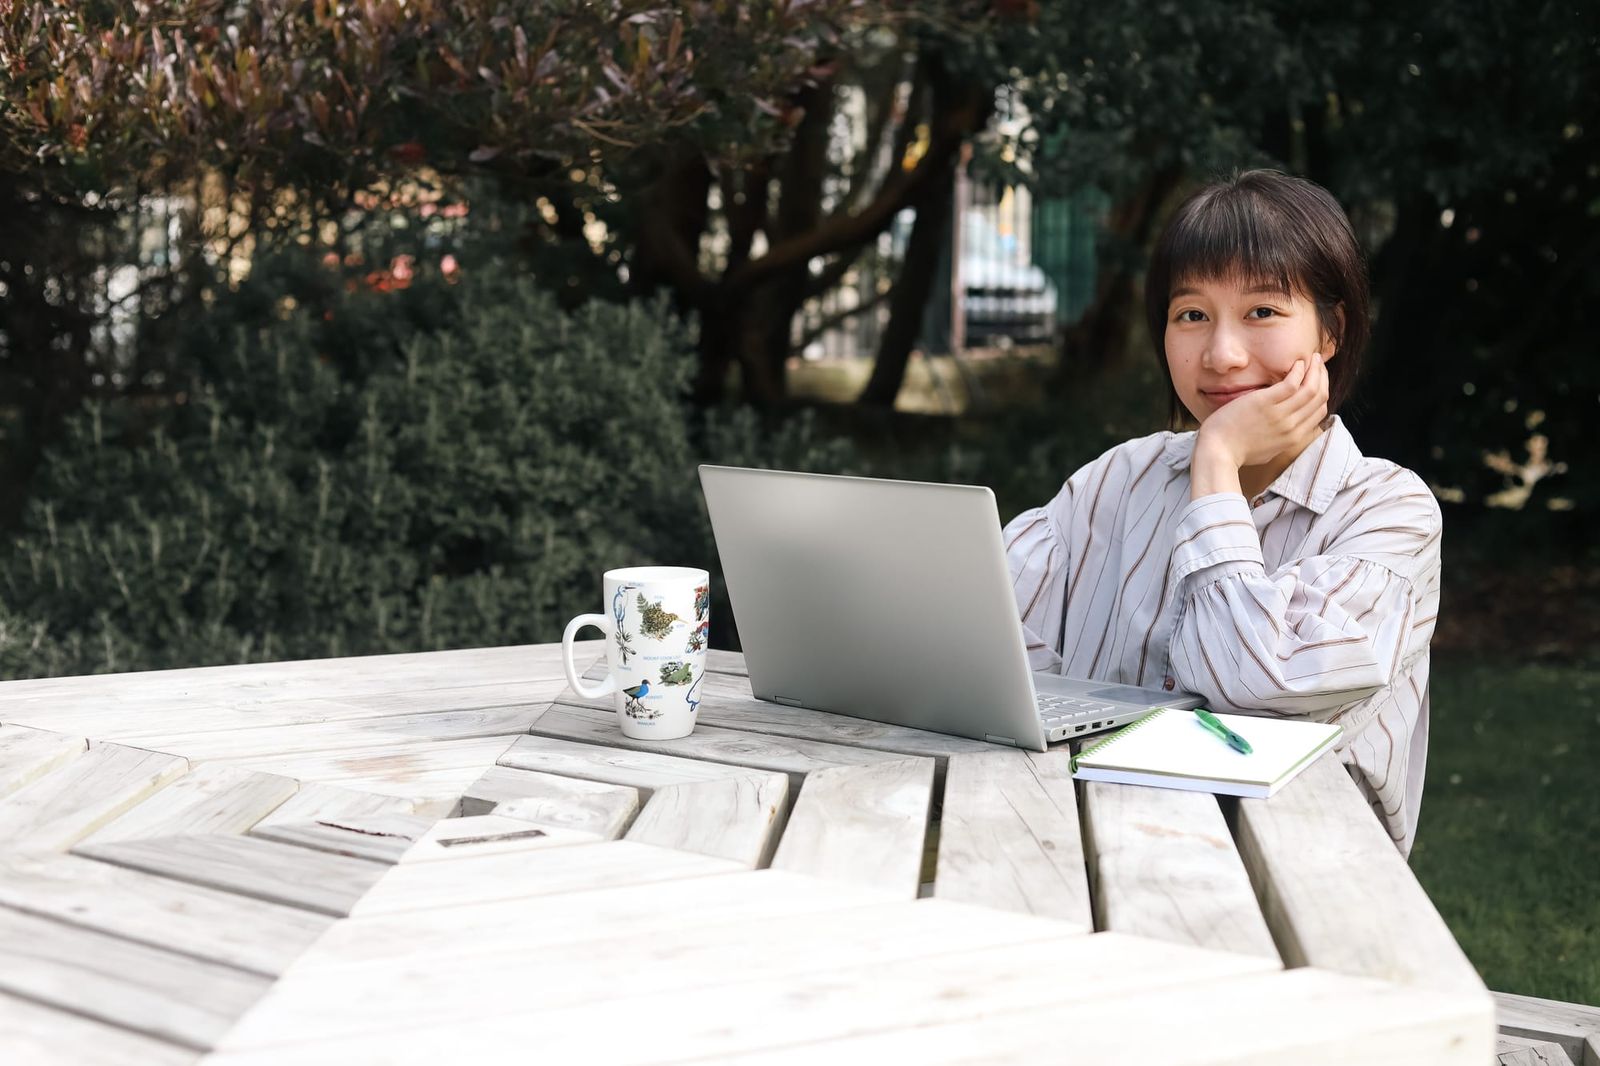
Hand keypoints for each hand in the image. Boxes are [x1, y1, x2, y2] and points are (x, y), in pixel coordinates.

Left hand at [1194, 353, 1328, 471]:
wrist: (1217, 451)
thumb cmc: (1237, 450)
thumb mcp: (1268, 449)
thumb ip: (1282, 438)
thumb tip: (1289, 427)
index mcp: (1293, 438)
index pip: (1320, 411)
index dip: (1323, 391)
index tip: (1318, 378)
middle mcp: (1291, 427)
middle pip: (1319, 398)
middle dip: (1322, 377)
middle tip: (1318, 363)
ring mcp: (1279, 415)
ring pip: (1310, 389)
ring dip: (1315, 370)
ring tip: (1312, 357)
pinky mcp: (1264, 403)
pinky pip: (1291, 383)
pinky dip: (1298, 371)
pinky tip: (1296, 363)